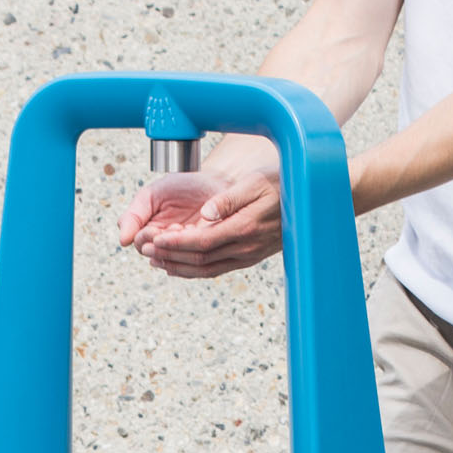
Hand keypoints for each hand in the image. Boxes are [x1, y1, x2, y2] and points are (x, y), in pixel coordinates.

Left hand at [117, 138, 281, 278]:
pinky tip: (179, 266)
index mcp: (244, 229)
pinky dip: (194, 270)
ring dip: (178, 267)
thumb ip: (229, 199)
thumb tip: (206, 213)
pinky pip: (216, 269)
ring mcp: (248, 256)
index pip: (202, 242)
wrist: (307, 202)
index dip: (175, 244)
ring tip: (155, 261)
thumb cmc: (279, 185)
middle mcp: (245, 248)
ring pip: (207, 269)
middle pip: (200, 260)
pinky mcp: (249, 258)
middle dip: (170, 257)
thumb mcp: (255, 183)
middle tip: (145, 251)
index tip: (154, 240)